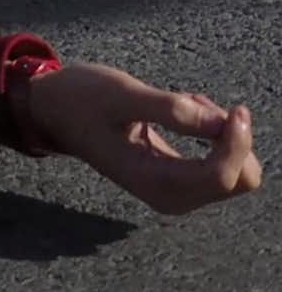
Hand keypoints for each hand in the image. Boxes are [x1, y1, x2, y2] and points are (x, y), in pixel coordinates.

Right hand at [17, 62, 260, 215]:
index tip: (235, 109)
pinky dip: (211, 136)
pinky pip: (218, 165)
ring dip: (220, 133)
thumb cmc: (81, 98)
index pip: (223, 176)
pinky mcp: (178, 181)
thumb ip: (170, 109)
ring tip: (182, 101)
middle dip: (229, 138)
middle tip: (195, 101)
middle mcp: (172, 197)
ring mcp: (176, 192)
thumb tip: (222, 123)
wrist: (54, 111)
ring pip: (233, 172)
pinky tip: (181, 110)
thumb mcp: (121, 94)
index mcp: (155, 182)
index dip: (237, 142)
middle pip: (238, 180)